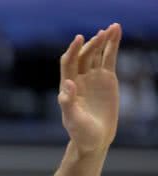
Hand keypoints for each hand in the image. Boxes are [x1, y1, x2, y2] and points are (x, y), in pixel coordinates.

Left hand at [57, 23, 120, 156]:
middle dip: (91, 44)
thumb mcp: (72, 119)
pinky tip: (116, 34)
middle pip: (83, 56)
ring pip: (96, 54)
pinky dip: (112, 47)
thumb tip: (68, 83)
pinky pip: (109, 59)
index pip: (68, 63)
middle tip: (101, 33)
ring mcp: (93, 78)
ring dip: (102, 41)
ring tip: (112, 28)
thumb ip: (68, 102)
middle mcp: (79, 79)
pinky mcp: (107, 79)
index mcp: (67, 87)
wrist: (94, 139)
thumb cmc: (80, 132)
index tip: (79, 39)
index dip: (73, 50)